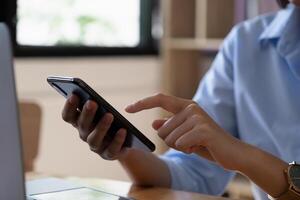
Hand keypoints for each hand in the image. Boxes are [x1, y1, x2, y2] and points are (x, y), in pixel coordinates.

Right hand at [61, 94, 127, 159]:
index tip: (74, 95)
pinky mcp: (109, 154)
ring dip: (101, 127)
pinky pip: (111, 149)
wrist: (127, 142)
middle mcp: (85, 135)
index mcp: (81, 122)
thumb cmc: (113, 121)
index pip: (69, 116)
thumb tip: (96, 98)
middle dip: (86, 113)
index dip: (69, 107)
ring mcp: (96, 146)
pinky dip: (117, 140)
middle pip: (82, 125)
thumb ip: (99, 105)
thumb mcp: (106, 111)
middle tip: (92, 102)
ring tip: (110, 115)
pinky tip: (123, 130)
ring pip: (94, 139)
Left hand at [126, 93, 240, 169]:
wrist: (233, 153)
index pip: (159, 99)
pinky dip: (187, 150)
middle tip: (189, 142)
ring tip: (196, 144)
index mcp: (186, 106)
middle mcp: (191, 108)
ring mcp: (197, 117)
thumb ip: (171, 126)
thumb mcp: (185, 134)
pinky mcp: (203, 129)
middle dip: (171, 141)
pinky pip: (180, 143)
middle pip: (161, 129)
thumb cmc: (207, 143)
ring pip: (169, 138)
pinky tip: (199, 148)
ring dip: (180, 147)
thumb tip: (154, 122)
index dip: (142, 103)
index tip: (127, 109)